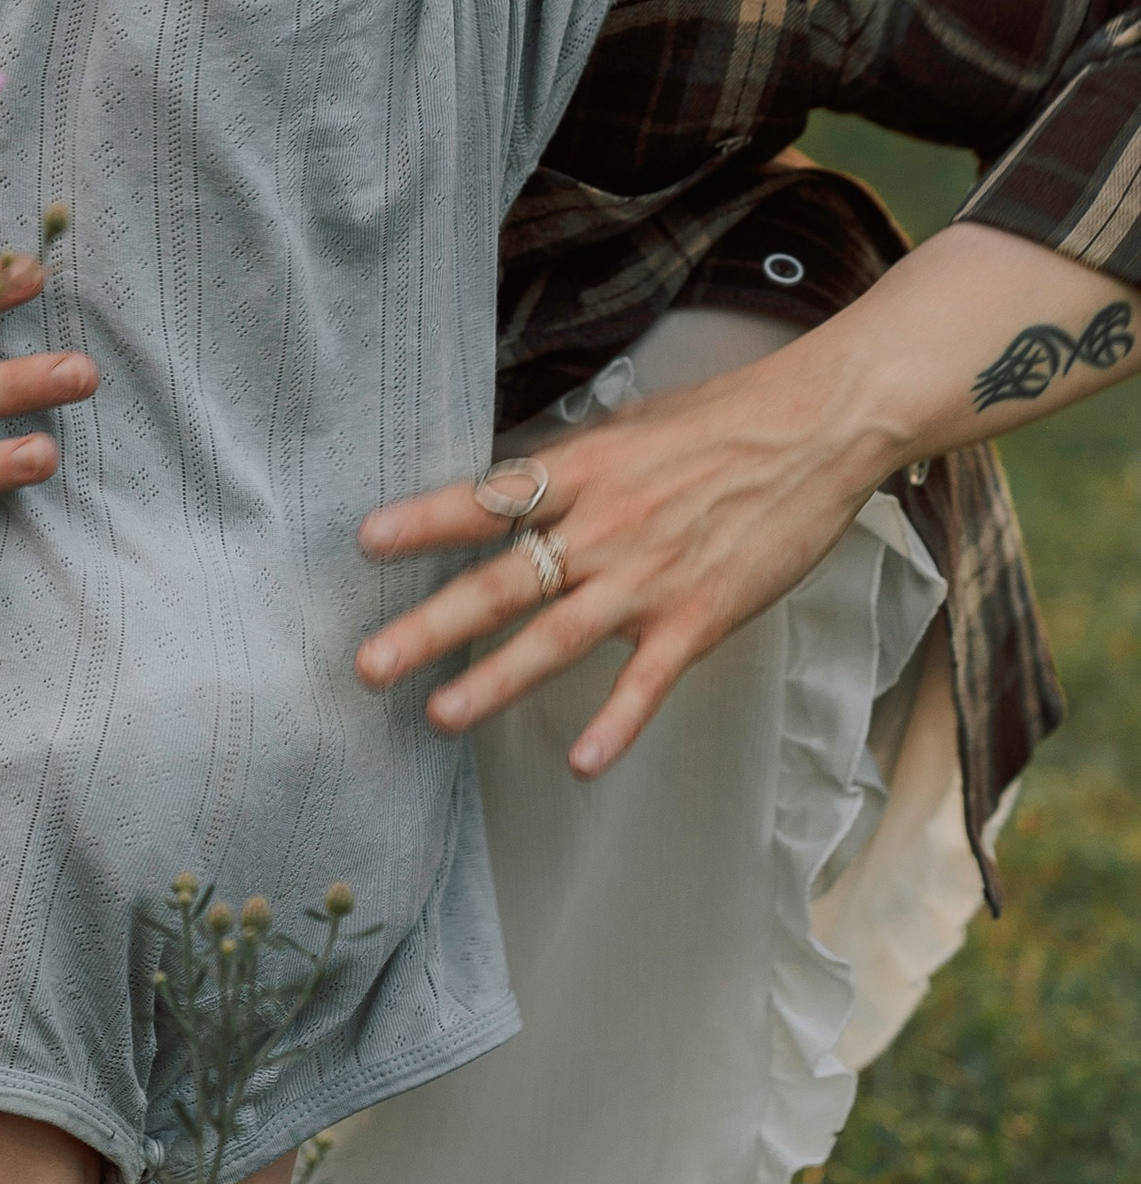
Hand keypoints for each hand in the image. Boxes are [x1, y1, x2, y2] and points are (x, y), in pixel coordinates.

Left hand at [351, 350, 885, 774]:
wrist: (817, 430)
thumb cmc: (722, 422)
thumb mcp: (630, 426)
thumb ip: (570, 464)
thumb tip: (510, 483)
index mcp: (583, 472)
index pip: (488, 499)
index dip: (425, 519)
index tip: (366, 541)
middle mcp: (603, 528)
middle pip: (502, 582)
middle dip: (431, 626)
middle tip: (369, 663)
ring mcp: (649, 578)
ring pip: (557, 638)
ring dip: (495, 680)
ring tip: (440, 714)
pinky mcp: (698, 618)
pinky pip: (648, 681)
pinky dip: (616, 722)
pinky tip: (582, 762)